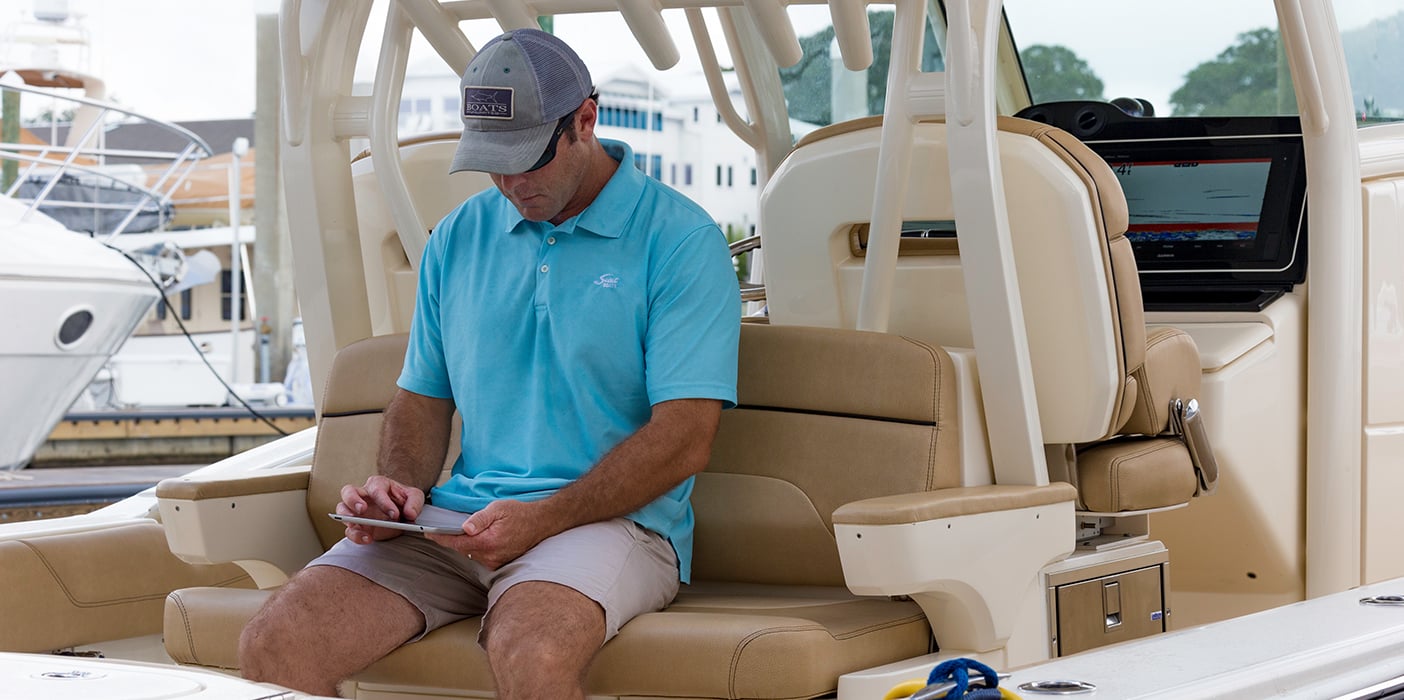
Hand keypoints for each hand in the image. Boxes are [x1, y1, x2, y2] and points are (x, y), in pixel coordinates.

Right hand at [337, 475, 425, 543]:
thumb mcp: (415, 498)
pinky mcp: (356, 525)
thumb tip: (410, 514)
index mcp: (378, 484)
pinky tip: (367, 539)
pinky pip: (349, 529)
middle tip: (361, 510)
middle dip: (353, 500)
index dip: (384, 501)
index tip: (394, 514)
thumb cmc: (405, 501)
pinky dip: (355, 535)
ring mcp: (357, 510)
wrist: (403, 515)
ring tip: (356, 525)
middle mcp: (364, 495)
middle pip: (348, 491)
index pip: (376, 489)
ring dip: (346, 517)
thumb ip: (414, 503)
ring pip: (342, 509)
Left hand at [425, 499, 549, 569]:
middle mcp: (491, 556)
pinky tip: (483, 538)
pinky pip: (481, 556)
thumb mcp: (498, 508)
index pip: (457, 543)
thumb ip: (480, 518)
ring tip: (471, 531)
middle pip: (462, 549)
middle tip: (446, 528)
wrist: (541, 523)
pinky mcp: (499, 563)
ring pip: (471, 553)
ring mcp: (495, 562)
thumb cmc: (520, 513)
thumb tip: (465, 527)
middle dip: (454, 539)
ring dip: (468, 543)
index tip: (429, 534)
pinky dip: (477, 548)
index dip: (441, 539)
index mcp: (488, 541)